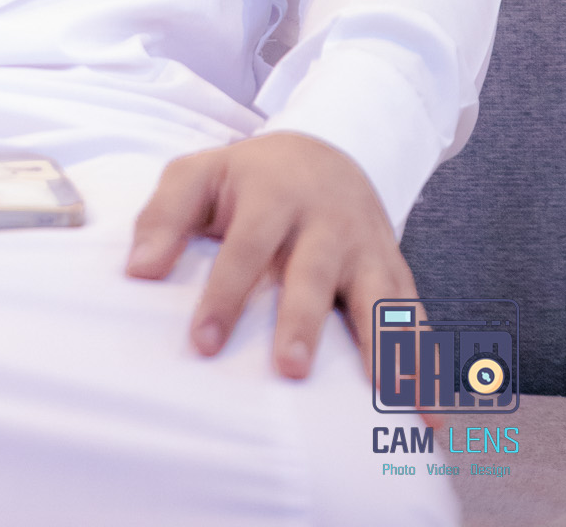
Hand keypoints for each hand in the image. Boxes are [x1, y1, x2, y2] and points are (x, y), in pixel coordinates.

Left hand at [124, 131, 414, 380]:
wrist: (328, 149)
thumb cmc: (250, 178)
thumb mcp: (200, 173)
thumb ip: (164, 215)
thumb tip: (137, 270)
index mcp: (273, 194)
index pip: (247, 245)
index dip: (225, 293)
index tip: (204, 343)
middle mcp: (326, 221)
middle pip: (315, 272)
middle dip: (304, 321)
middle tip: (290, 369)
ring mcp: (367, 246)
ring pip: (379, 296)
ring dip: (383, 348)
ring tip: (387, 402)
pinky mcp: (395, 270)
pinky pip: (415, 319)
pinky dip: (426, 366)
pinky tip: (427, 417)